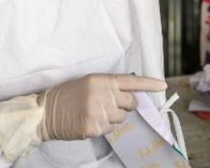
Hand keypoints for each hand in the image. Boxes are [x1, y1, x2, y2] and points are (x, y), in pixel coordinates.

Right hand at [37, 73, 167, 139]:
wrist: (46, 112)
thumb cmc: (69, 95)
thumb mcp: (89, 82)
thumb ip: (109, 86)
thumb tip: (130, 95)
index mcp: (101, 80)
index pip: (131, 81)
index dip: (149, 84)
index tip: (163, 86)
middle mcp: (102, 94)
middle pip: (131, 102)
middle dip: (126, 105)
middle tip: (111, 104)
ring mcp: (98, 112)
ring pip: (122, 118)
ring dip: (113, 117)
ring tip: (95, 112)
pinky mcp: (93, 128)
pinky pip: (110, 129)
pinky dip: (104, 127)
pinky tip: (90, 121)